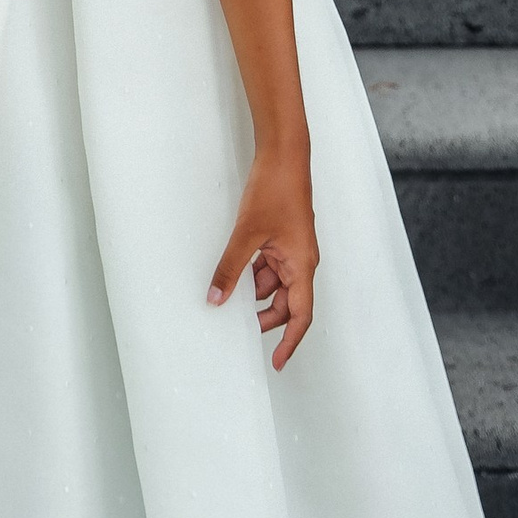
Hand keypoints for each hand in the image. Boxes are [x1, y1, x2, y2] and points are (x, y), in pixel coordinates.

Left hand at [207, 142, 316, 368]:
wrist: (284, 154)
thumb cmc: (275, 189)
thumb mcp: (247, 234)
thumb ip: (231, 268)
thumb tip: (216, 298)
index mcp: (302, 265)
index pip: (300, 315)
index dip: (290, 341)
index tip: (278, 363)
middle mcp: (301, 260)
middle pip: (287, 302)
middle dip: (265, 318)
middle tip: (238, 330)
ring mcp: (292, 248)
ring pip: (275, 282)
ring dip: (255, 293)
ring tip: (228, 299)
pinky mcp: (282, 236)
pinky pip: (269, 265)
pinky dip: (253, 273)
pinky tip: (233, 273)